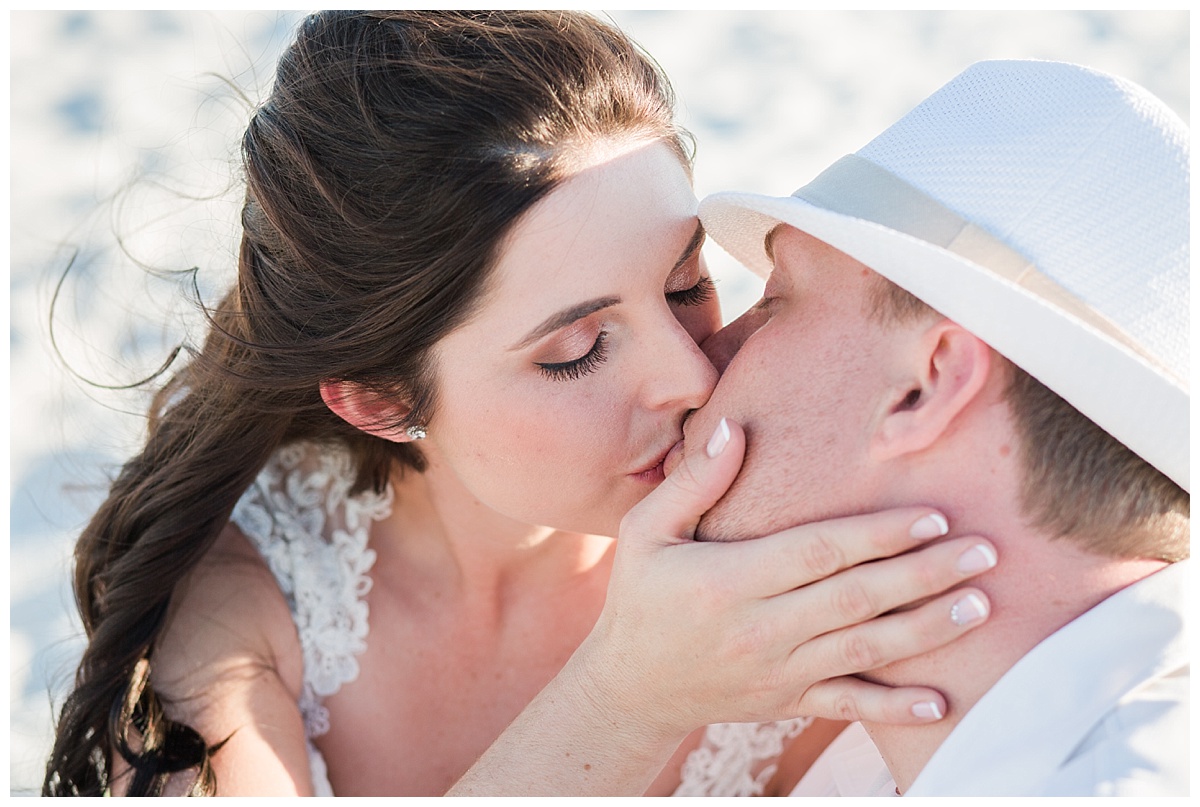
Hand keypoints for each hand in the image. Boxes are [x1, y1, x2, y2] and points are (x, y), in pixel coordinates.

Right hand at [572, 417, 992, 741]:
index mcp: (729, 581)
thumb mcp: (644, 531)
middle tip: (984, 552)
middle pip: (856, 600)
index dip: (877, 536)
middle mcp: (760, 629)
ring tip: (981, 606)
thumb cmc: (640, 597)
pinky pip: (847, 706)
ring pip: (864, 651)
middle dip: (924, 575)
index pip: (817, 553)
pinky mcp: (787, 700)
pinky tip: (942, 701)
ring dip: (927, 630)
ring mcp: (778, 670)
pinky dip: (894, 707)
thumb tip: (736, 428)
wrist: (630, 687)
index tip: (932, 515)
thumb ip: (693, 482)